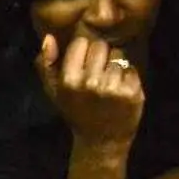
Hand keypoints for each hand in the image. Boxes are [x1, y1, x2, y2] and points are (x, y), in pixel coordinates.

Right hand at [36, 34, 143, 154]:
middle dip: (101, 56)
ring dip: (116, 66)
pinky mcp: (132, 92)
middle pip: (101, 46)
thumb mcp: (55, 92)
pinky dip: (130, 76)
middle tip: (99, 73)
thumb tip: (48, 38)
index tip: (85, 64)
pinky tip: (123, 89)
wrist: (102, 141)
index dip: (84, 51)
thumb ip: (46, 65)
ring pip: (118, 55)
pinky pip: (132, 69)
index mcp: (69, 80)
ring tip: (111, 83)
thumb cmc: (77, 112)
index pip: (81, 43)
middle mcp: (91, 82)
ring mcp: (113, 87)